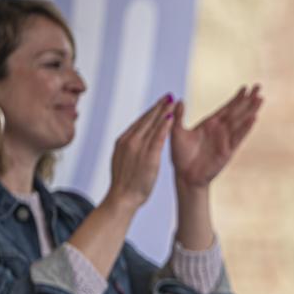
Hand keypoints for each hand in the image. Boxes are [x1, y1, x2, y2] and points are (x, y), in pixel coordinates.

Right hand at [106, 95, 174, 209]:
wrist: (122, 197)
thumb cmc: (125, 183)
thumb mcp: (124, 160)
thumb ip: (130, 148)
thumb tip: (136, 140)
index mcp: (124, 141)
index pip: (139, 122)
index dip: (150, 111)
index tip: (159, 102)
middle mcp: (130, 140)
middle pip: (146, 119)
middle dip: (158, 106)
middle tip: (168, 95)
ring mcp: (138, 147)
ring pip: (153, 124)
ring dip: (163, 111)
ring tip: (172, 100)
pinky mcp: (148, 155)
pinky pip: (158, 137)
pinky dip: (164, 125)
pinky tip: (171, 116)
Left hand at [170, 85, 262, 188]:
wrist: (185, 175)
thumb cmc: (180, 155)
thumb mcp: (177, 132)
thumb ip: (179, 116)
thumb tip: (179, 100)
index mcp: (209, 123)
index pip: (226, 107)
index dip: (236, 98)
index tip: (245, 87)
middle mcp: (220, 129)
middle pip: (237, 111)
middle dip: (248, 99)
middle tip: (258, 86)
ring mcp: (225, 139)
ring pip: (241, 121)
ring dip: (250, 110)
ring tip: (260, 99)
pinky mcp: (228, 150)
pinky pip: (239, 136)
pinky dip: (246, 127)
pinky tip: (254, 117)